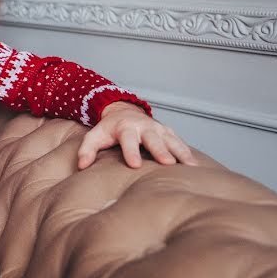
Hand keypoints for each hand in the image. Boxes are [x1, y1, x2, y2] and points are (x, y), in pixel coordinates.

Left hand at [77, 101, 196, 169]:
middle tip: (168, 163)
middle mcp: (143, 127)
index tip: (134, 165)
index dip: (130, 152)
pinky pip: (179, 141)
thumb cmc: (108, 129)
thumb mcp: (94, 136)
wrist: (123, 111)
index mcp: (125, 128)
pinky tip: (195, 165)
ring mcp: (157, 128)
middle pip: (153, 139)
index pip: (127, 140)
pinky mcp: (167, 131)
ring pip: (170, 139)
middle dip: (160, 150)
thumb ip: (86, 150)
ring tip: (190, 165)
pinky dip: (187, 151)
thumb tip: (81, 166)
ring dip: (180, 151)